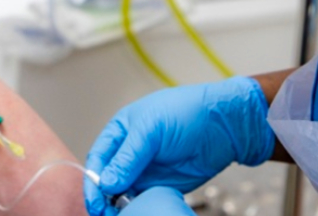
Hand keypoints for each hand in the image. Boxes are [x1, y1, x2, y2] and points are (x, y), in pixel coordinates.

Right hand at [84, 77, 272, 215]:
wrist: (224, 126)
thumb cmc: (187, 112)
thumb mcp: (151, 129)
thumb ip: (128, 157)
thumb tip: (107, 182)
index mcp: (121, 132)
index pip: (99, 158)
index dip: (93, 179)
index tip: (94, 197)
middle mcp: (130, 153)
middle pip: (107, 179)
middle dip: (103, 196)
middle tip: (103, 211)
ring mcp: (145, 171)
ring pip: (123, 193)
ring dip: (118, 205)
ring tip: (117, 215)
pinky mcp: (161, 186)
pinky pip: (143, 200)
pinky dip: (138, 209)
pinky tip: (137, 213)